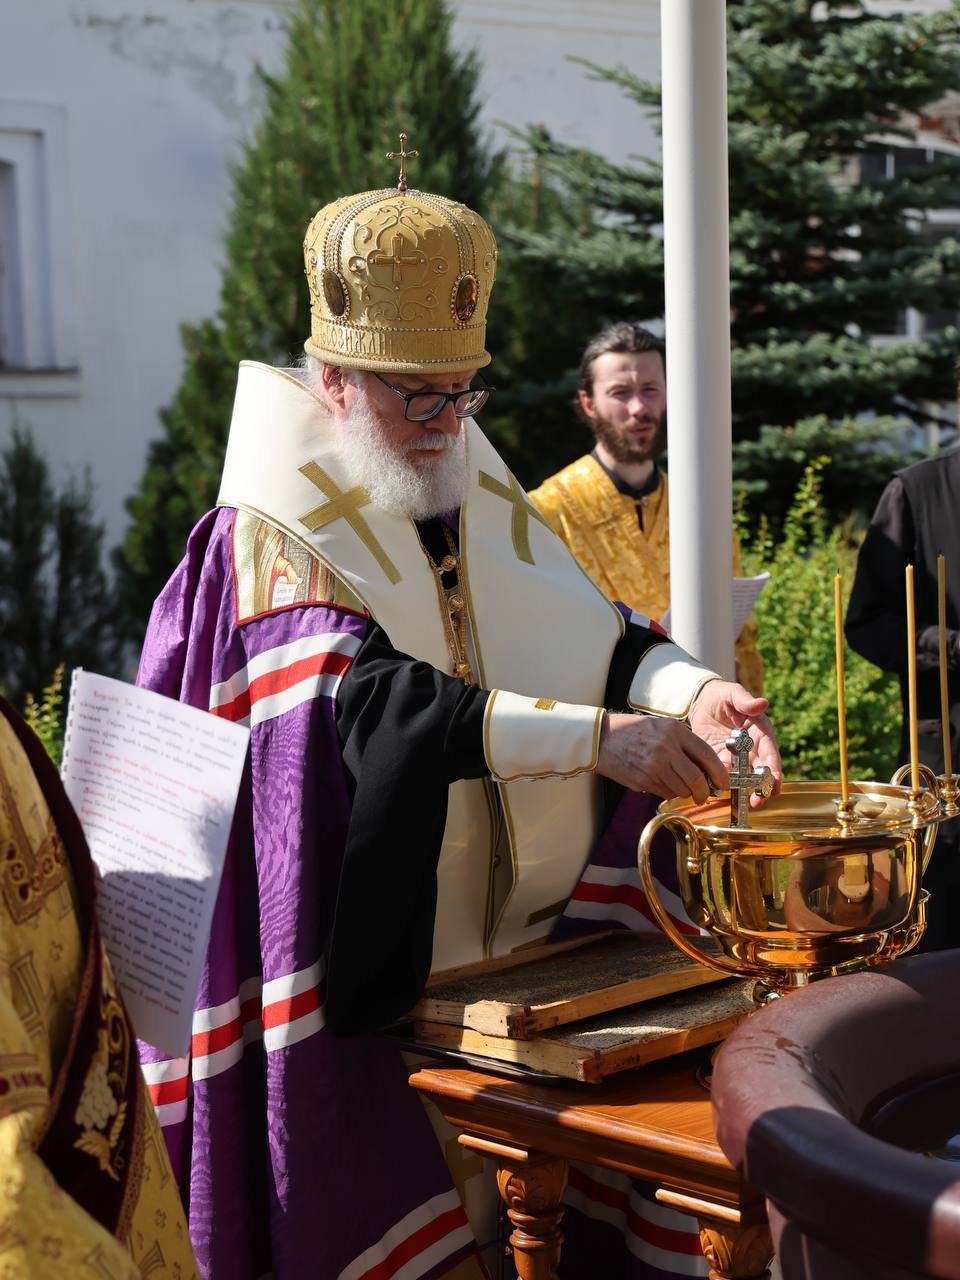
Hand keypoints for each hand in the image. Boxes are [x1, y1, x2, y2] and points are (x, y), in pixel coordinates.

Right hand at [596, 712, 728, 802]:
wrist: (602, 739)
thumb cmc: (634, 731)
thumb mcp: (663, 726)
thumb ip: (684, 743)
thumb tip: (706, 767)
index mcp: (674, 732)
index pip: (706, 755)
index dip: (719, 773)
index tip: (723, 783)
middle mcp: (666, 749)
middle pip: (696, 779)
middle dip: (704, 792)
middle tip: (705, 795)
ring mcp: (654, 767)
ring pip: (681, 790)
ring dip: (685, 792)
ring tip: (680, 786)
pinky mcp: (643, 781)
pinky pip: (665, 793)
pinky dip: (669, 792)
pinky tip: (662, 782)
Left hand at [688, 679, 781, 805]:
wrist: (701, 700)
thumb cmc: (723, 695)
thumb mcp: (733, 694)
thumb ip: (746, 701)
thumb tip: (762, 703)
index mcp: (761, 732)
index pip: (771, 754)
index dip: (774, 772)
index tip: (775, 787)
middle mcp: (752, 748)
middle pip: (761, 772)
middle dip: (761, 788)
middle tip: (758, 802)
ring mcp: (737, 756)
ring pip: (744, 777)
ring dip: (744, 790)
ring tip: (743, 804)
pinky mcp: (721, 759)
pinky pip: (724, 774)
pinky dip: (723, 784)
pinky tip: (719, 792)